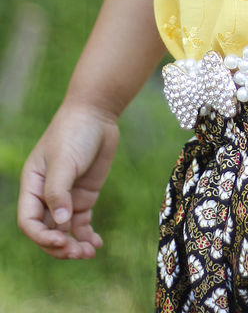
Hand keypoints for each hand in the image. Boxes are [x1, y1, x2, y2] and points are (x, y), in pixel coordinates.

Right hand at [18, 101, 119, 258]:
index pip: (29, 221)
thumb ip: (59, 192)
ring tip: (89, 253)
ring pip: (64, 231)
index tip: (60, 240)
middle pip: (46, 231)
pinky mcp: (83, 196)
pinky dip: (87, 236)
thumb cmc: (74, 132)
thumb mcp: (63, 161)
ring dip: (73, 245)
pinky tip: (96, 244)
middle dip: (58, 246)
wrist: (97, 114)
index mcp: (32, 186)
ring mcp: (65, 197)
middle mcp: (46, 195)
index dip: (41, 236)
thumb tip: (60, 223)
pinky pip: (81, 223)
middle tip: (77, 252)